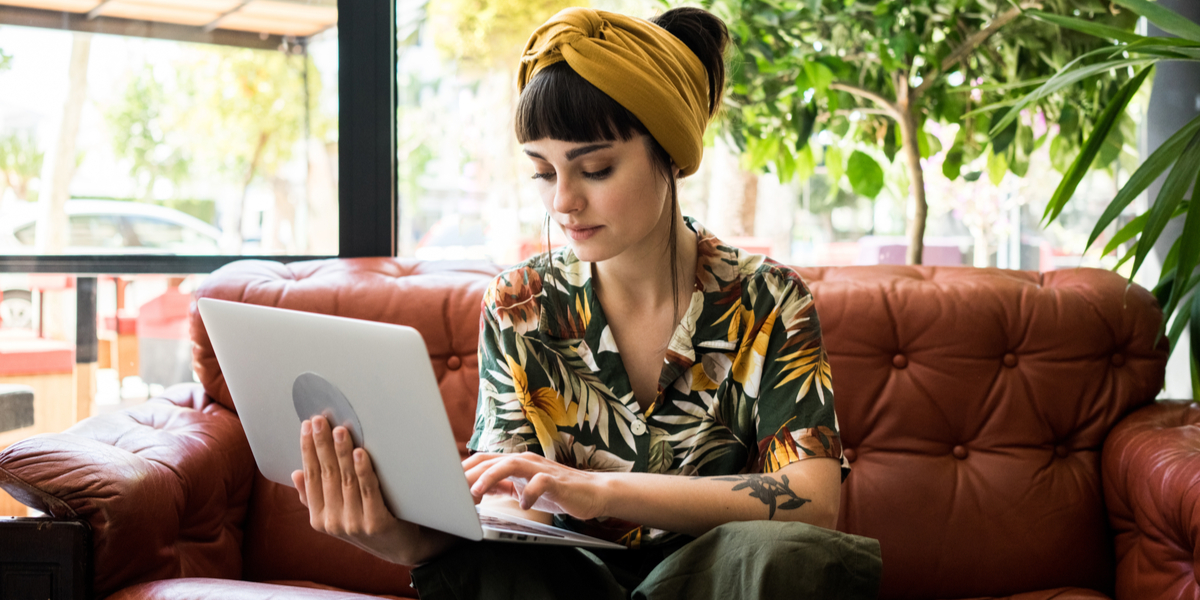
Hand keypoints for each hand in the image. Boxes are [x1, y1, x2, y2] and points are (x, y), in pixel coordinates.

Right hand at [291, 415, 429, 564]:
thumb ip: (315, 497)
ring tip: (341, 430)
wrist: (400, 548)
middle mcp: (333, 522)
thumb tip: (296, 473)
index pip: (310, 476)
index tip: (306, 425)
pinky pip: (368, 491)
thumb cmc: (367, 522)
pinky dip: (363, 470)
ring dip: (342, 453)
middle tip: (320, 420)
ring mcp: (354, 524)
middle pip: (327, 474)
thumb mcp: (337, 513)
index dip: (307, 450)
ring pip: (346, 479)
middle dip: (322, 444)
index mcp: (318, 518)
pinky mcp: (376, 524)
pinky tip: (359, 453)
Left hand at [463, 452, 608, 520]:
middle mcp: (526, 461)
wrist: (591, 492)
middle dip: (470, 474)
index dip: (464, 470)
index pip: (483, 459)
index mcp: (515, 463)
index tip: (447, 483)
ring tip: (476, 493)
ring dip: (490, 477)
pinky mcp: (556, 481)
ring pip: (511, 464)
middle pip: (492, 460)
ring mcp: (541, 469)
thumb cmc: (556, 490)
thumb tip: (476, 488)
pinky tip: (524, 505)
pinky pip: (540, 483)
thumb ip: (502, 485)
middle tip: (453, 490)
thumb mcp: (522, 487)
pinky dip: (529, 493)